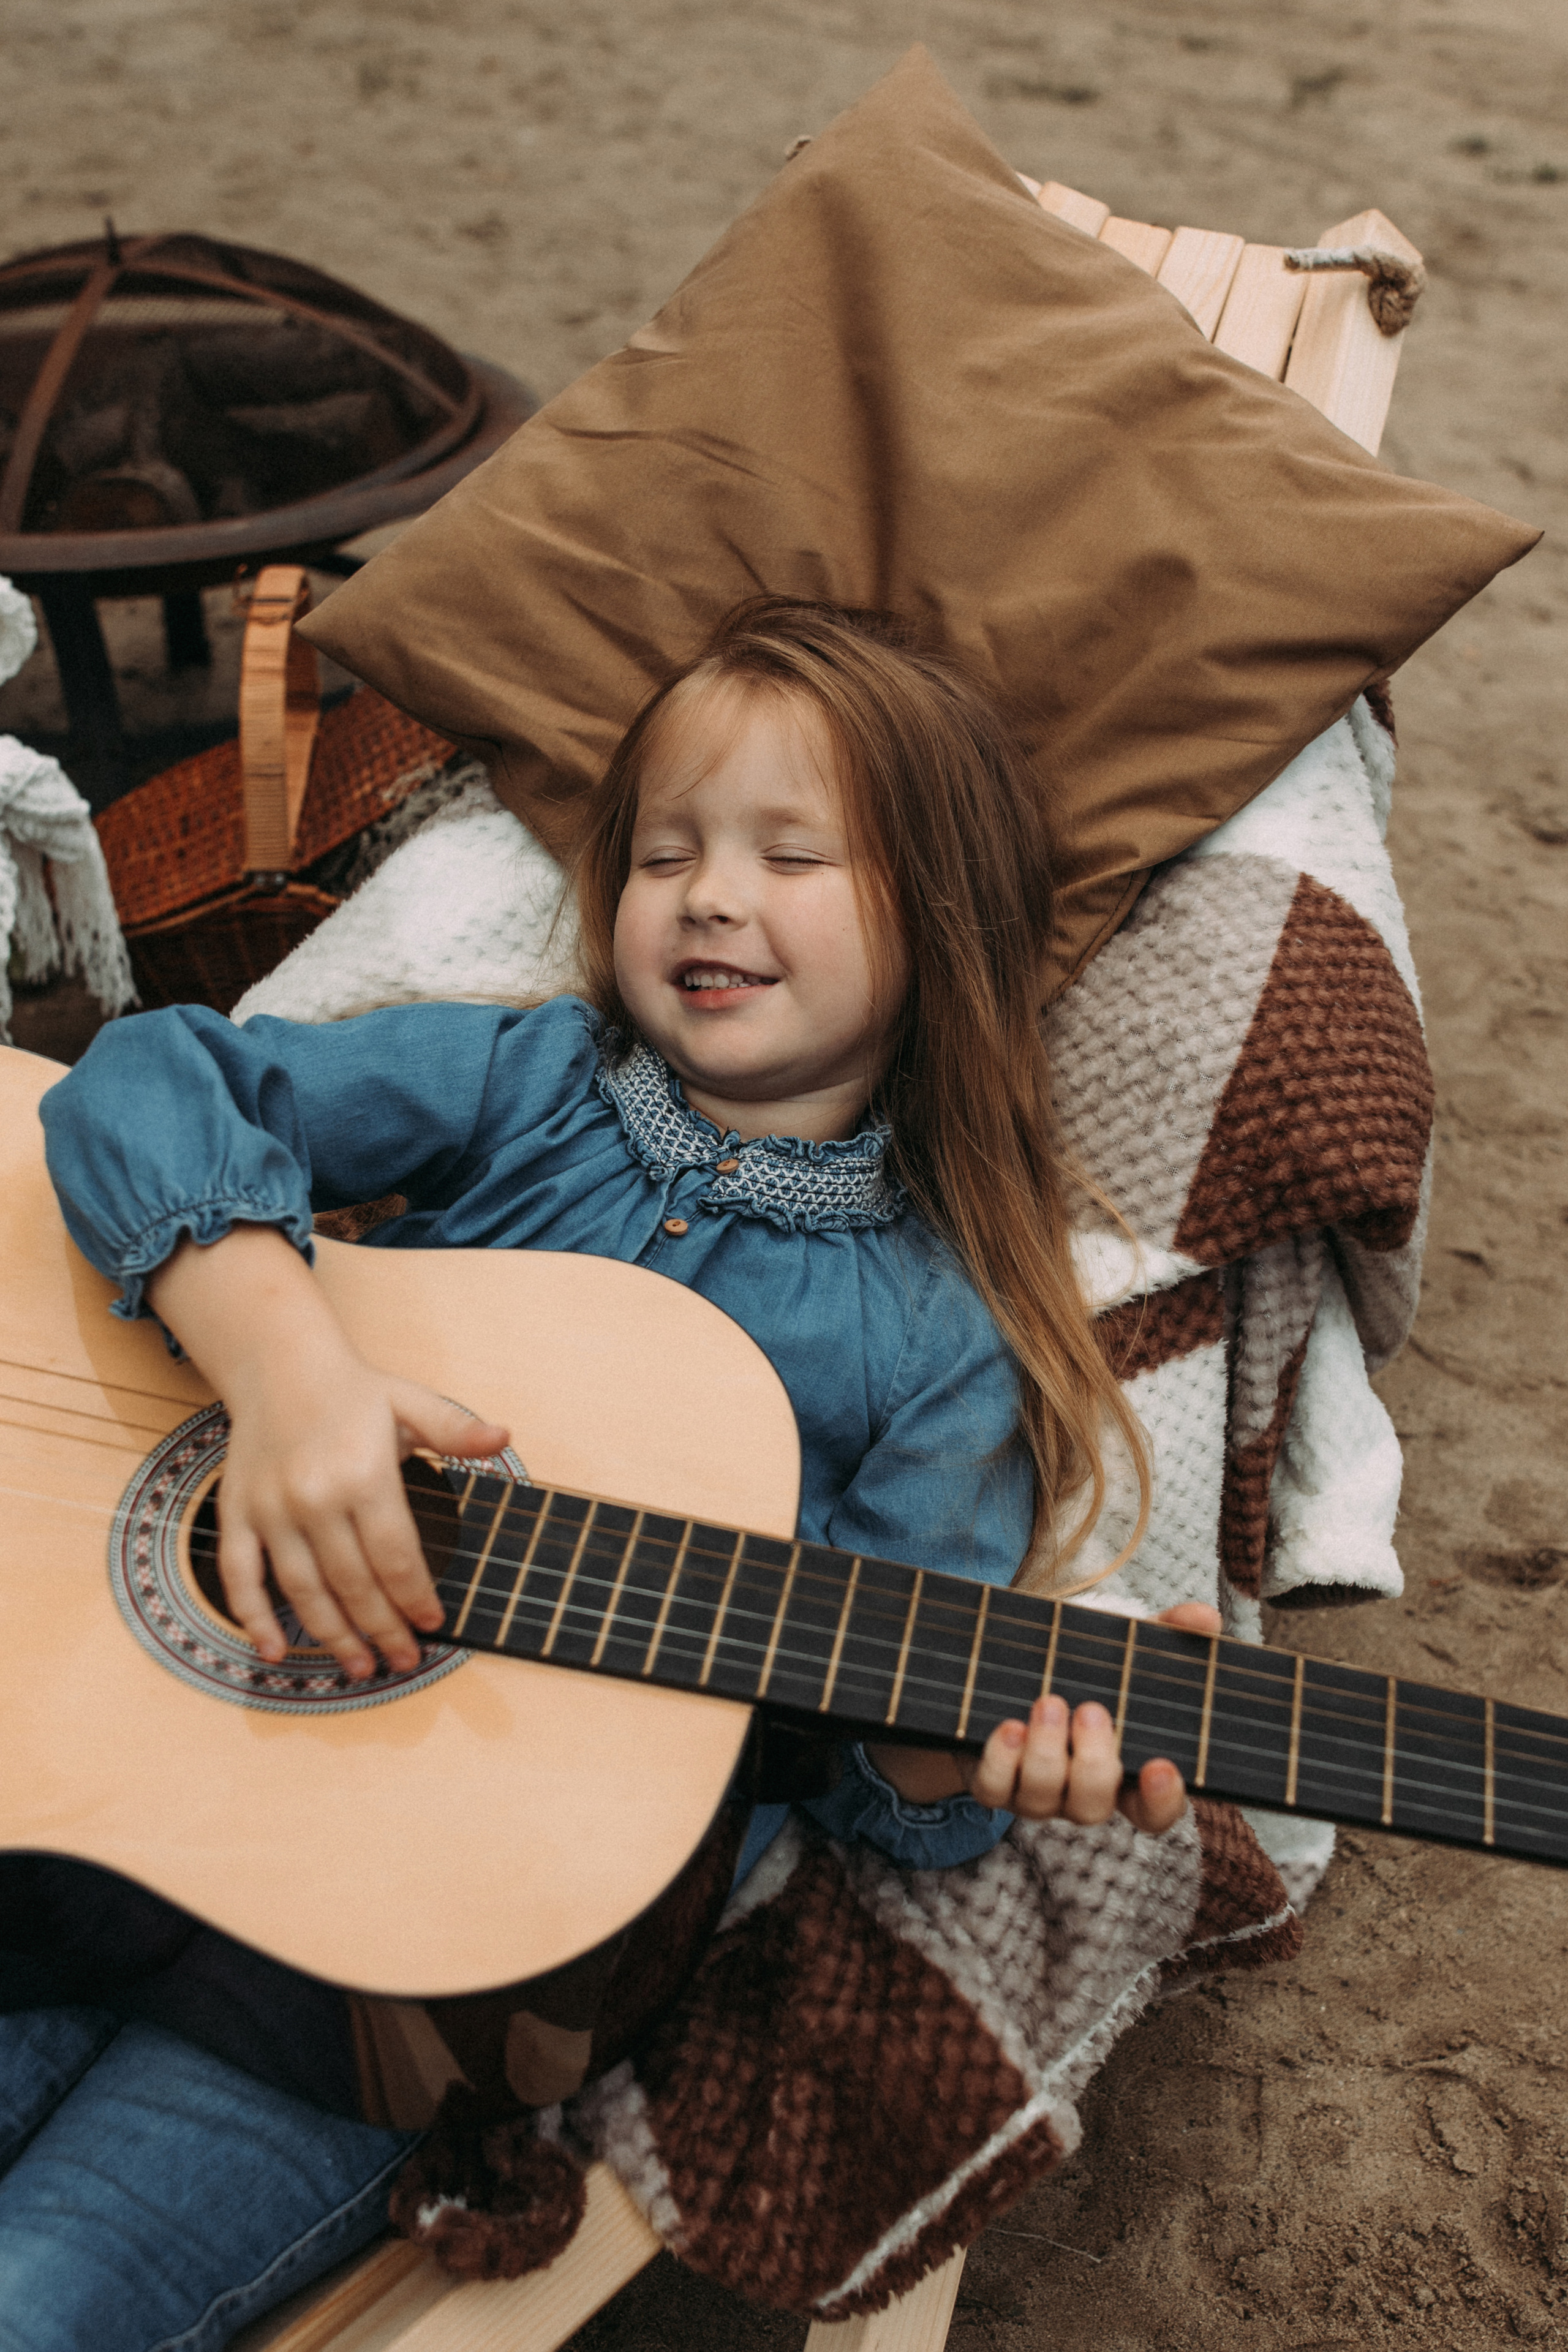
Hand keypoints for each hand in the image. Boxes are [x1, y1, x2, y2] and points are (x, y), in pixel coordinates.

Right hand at [218, 1352, 508, 1679]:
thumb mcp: (412, 1402)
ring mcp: (271, 1509)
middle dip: (382, 1630)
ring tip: (359, 1667)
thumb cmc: (354, 1390)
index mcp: (363, 1474)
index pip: (395, 1555)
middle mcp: (315, 1498)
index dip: (414, 1598)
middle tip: (403, 1660)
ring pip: (303, 1589)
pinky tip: (274, 1652)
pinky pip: (239, 1576)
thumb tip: (503, 1438)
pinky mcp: (237, 1513)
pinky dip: (253, 1618)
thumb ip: (456, 1430)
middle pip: (354, 1583)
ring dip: (332, 1636)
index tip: (431, 1623)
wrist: (280, 1363)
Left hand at [867, 1601, 1221, 1835]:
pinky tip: (1008, 1727)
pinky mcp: (993, 1784)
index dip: (1162, 1800)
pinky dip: (1000, 1761)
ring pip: (1042, 1800)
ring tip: (1048, 1701)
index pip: (1154, 1811)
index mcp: (1124, 1772)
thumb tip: (1204, 1618)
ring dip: (1046, 1754)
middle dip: (1092, 1762)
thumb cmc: (1082, 1668)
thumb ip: (1168, 1634)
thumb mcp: (1124, 1649)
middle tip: (1091, 1710)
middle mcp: (1080, 1792)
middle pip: (1094, 1807)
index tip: (1163, 1767)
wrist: (1009, 1674)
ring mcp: (1035, 1793)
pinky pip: (993, 1791)